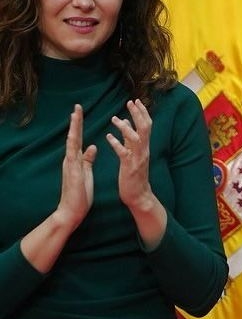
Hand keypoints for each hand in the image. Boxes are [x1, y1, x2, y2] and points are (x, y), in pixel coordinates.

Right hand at [56, 105, 96, 229]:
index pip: (78, 139)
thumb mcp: (86, 172)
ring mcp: (70, 165)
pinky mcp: (72, 171)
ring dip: (74, 128)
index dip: (80, 126)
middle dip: (75, 122)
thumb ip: (88, 159)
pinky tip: (74, 136)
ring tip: (75, 114)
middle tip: (77, 107)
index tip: (80, 112)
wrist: (71, 211)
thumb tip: (92, 146)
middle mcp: (71, 159)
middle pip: (73, 137)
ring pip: (71, 143)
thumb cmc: (80, 194)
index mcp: (76, 160)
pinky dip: (74, 144)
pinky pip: (73, 155)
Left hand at [106, 99, 152, 209]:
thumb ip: (130, 140)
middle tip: (130, 102)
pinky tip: (108, 137)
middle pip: (145, 128)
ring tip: (115, 119)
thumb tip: (126, 124)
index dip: (142, 113)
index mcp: (144, 147)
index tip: (136, 101)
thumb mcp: (134, 155)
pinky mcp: (129, 167)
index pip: (147, 125)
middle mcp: (143, 150)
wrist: (138, 195)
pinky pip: (123, 152)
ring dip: (125, 127)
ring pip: (135, 138)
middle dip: (138, 114)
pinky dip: (116, 143)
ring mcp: (137, 158)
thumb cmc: (134, 176)